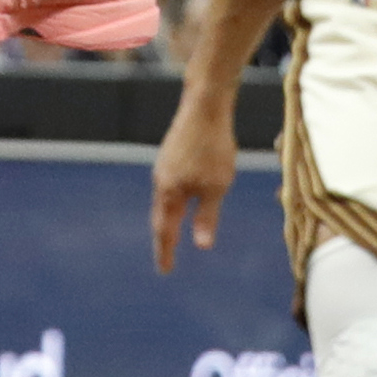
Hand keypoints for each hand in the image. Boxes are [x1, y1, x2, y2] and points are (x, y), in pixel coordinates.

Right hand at [151, 93, 240, 271]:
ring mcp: (164, 165)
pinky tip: (182, 198)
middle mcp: (161, 180)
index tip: (165, 271)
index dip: (166, 252)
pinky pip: (170, 185)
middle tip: (166, 258)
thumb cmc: (213, 147)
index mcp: (169, 192)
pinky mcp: (171, 154)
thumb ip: (206, 217)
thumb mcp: (216, 187)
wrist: (205, 105)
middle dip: (164, 238)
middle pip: (160, 216)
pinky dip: (174, 201)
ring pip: (165, 200)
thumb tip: (201, 246)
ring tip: (173, 233)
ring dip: (169, 218)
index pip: (165, 231)